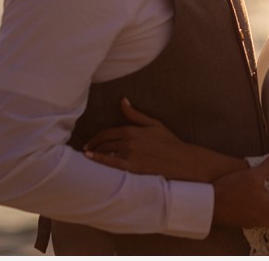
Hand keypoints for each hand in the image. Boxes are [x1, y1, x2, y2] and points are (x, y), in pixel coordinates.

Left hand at [83, 98, 245, 181]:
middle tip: (87, 149)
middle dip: (93, 146)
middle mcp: (129, 141)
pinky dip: (99, 160)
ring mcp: (130, 155)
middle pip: (104, 143)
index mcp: (132, 129)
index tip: (90, 142)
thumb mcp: (153, 124)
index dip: (96, 137)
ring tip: (88, 156)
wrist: (182, 160)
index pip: (107, 132)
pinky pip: (111, 164)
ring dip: (95, 153)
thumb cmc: (169, 141)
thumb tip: (123, 100)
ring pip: (106, 153)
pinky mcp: (132, 168)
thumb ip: (135, 114)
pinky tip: (91, 158)